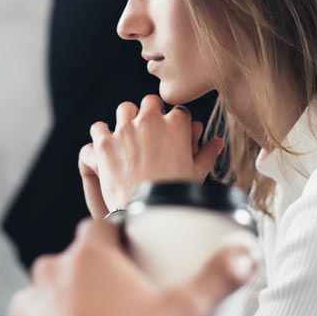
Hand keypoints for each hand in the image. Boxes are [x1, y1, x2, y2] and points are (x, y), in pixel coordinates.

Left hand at [0, 218, 256, 315]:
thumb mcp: (186, 314)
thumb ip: (218, 279)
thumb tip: (245, 253)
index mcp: (89, 255)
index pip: (104, 229)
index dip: (123, 243)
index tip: (138, 262)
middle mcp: (50, 272)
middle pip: (76, 265)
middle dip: (97, 280)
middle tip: (124, 307)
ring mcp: (26, 306)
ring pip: (50, 298)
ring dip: (68, 310)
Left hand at [76, 95, 224, 218]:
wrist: (150, 213)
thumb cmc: (177, 195)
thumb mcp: (198, 173)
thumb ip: (207, 153)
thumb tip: (217, 142)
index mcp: (177, 125)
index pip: (177, 110)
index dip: (175, 121)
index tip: (171, 132)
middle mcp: (151, 121)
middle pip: (150, 103)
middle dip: (150, 113)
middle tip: (148, 131)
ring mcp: (126, 130)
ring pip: (125, 109)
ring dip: (126, 119)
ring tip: (127, 136)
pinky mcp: (105, 143)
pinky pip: (99, 127)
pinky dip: (101, 135)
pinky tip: (105, 146)